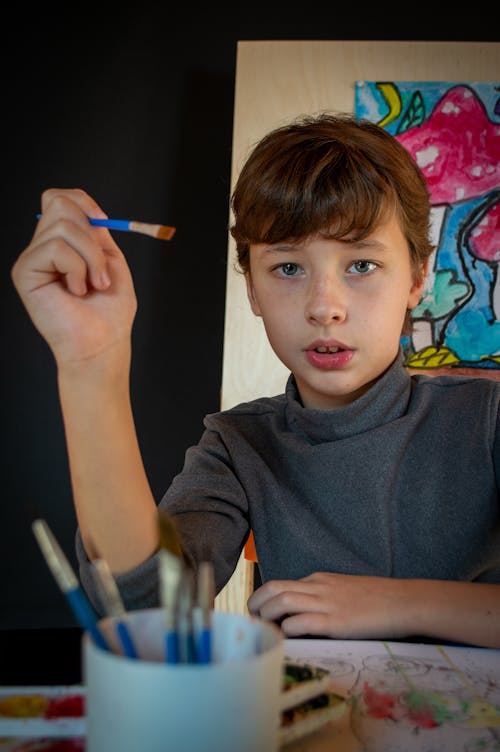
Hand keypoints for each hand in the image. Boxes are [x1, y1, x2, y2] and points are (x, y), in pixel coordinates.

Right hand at [11, 188, 136, 366]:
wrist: (101, 346)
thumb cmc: (110, 314)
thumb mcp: (112, 262)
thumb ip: (98, 233)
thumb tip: (87, 208)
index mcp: (64, 244)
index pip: (60, 198)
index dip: (84, 202)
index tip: (104, 225)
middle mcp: (44, 248)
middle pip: (58, 202)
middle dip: (92, 234)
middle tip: (101, 270)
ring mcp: (33, 259)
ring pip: (62, 225)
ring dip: (90, 257)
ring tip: (93, 285)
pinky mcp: (25, 271)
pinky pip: (55, 247)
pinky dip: (77, 268)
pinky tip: (76, 291)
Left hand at [247, 572, 412, 639]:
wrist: (405, 601)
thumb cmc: (379, 599)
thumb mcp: (345, 590)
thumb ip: (324, 597)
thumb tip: (305, 613)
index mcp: (320, 580)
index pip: (280, 584)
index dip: (263, 600)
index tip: (257, 616)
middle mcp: (318, 587)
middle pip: (273, 588)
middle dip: (255, 605)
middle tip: (251, 624)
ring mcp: (327, 603)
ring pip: (282, 600)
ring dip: (266, 616)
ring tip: (262, 632)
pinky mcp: (336, 621)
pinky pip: (302, 622)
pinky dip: (287, 630)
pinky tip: (286, 639)